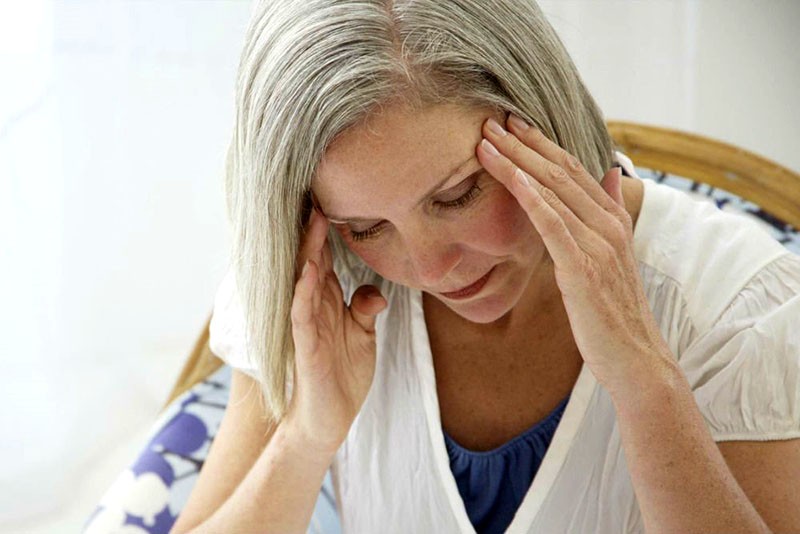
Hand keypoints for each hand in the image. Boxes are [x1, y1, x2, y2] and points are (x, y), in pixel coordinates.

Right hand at [286, 205, 386, 453]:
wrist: (329, 419)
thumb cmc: (342, 375)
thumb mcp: (362, 337)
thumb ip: (365, 309)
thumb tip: (373, 291)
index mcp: (326, 300)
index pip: (324, 257)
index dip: (327, 229)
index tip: (332, 196)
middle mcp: (312, 305)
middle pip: (312, 259)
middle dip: (314, 228)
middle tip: (318, 192)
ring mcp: (306, 324)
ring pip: (304, 278)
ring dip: (309, 250)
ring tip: (314, 219)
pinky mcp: (305, 345)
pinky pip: (302, 313)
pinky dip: (304, 290)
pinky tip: (310, 269)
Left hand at [476, 113, 673, 392]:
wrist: (635, 358)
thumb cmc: (614, 312)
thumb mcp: (613, 256)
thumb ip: (610, 212)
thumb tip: (612, 173)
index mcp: (612, 220)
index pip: (572, 170)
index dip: (541, 144)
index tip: (512, 123)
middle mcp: (607, 224)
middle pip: (559, 172)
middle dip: (523, 143)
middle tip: (492, 119)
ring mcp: (597, 244)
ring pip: (553, 190)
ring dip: (518, 161)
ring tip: (487, 140)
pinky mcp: (582, 267)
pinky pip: (553, 223)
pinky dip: (532, 196)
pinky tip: (512, 176)